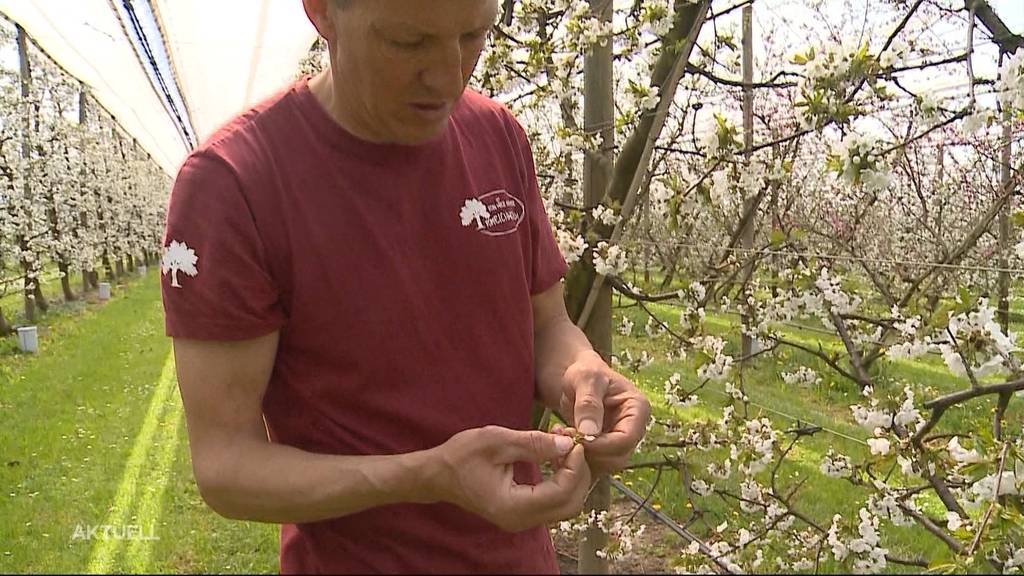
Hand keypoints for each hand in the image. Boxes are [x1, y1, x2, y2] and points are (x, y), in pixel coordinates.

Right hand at [431, 425, 591, 532]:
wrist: (439, 474)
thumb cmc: (461, 455)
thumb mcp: (496, 441)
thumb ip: (533, 444)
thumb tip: (568, 444)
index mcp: (512, 506)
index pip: (561, 492)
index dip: (575, 465)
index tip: (574, 440)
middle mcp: (520, 520)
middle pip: (571, 504)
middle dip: (578, 472)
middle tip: (571, 441)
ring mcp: (522, 520)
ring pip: (566, 504)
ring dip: (572, 475)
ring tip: (562, 445)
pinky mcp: (523, 513)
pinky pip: (554, 501)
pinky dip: (562, 479)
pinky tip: (554, 455)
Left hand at [557, 351, 651, 474]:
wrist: (575, 377)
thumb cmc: (583, 371)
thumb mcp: (585, 379)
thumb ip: (588, 404)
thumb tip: (590, 434)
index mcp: (638, 409)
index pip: (627, 439)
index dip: (602, 444)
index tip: (577, 438)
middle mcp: (634, 428)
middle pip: (618, 457)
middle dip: (590, 452)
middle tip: (565, 436)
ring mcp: (620, 441)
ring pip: (606, 464)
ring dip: (581, 457)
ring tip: (561, 435)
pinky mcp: (606, 449)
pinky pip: (594, 465)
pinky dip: (577, 460)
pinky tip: (561, 443)